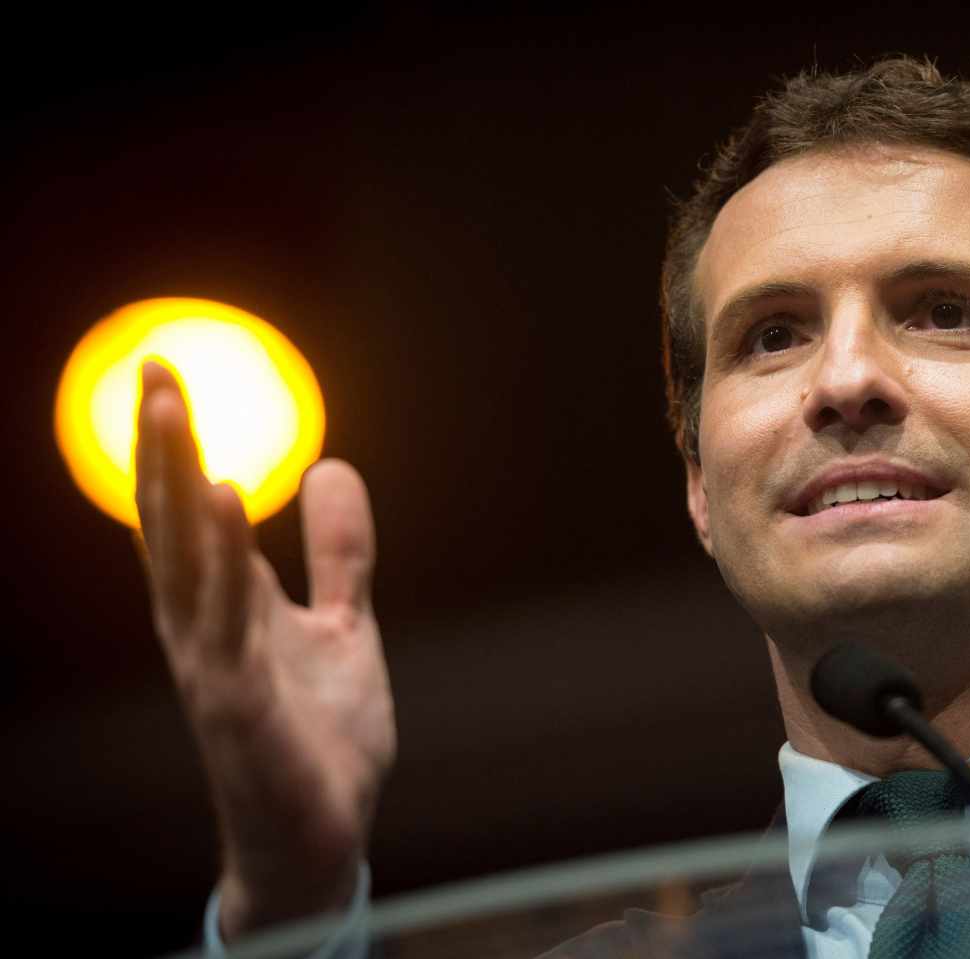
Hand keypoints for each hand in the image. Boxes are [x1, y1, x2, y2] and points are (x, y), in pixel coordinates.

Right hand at [135, 361, 395, 935]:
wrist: (321, 836)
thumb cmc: (320, 733)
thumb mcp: (343, 625)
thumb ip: (336, 553)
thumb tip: (332, 466)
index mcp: (228, 605)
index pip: (192, 510)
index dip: (180, 446)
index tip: (170, 371)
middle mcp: (205, 626)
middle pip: (175, 520)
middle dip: (163, 445)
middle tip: (155, 363)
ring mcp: (213, 663)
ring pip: (185, 558)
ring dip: (178, 481)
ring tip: (174, 409)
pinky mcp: (236, 701)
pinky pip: (225, 617)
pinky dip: (220, 557)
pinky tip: (221, 499)